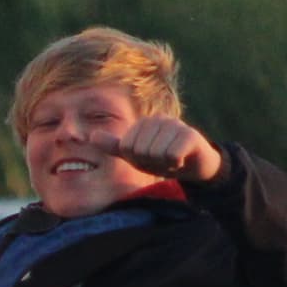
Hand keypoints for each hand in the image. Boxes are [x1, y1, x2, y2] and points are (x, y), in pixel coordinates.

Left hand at [105, 114, 223, 184]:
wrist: (195, 167)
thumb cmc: (162, 159)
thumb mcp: (136, 155)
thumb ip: (114, 146)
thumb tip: (91, 136)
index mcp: (143, 123)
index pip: (127, 148)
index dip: (138, 160)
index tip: (150, 158)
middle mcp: (159, 119)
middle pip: (141, 151)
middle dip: (151, 162)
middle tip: (163, 160)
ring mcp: (175, 124)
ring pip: (156, 153)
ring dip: (164, 164)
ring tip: (172, 159)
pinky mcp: (190, 134)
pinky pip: (173, 154)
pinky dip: (176, 163)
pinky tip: (182, 159)